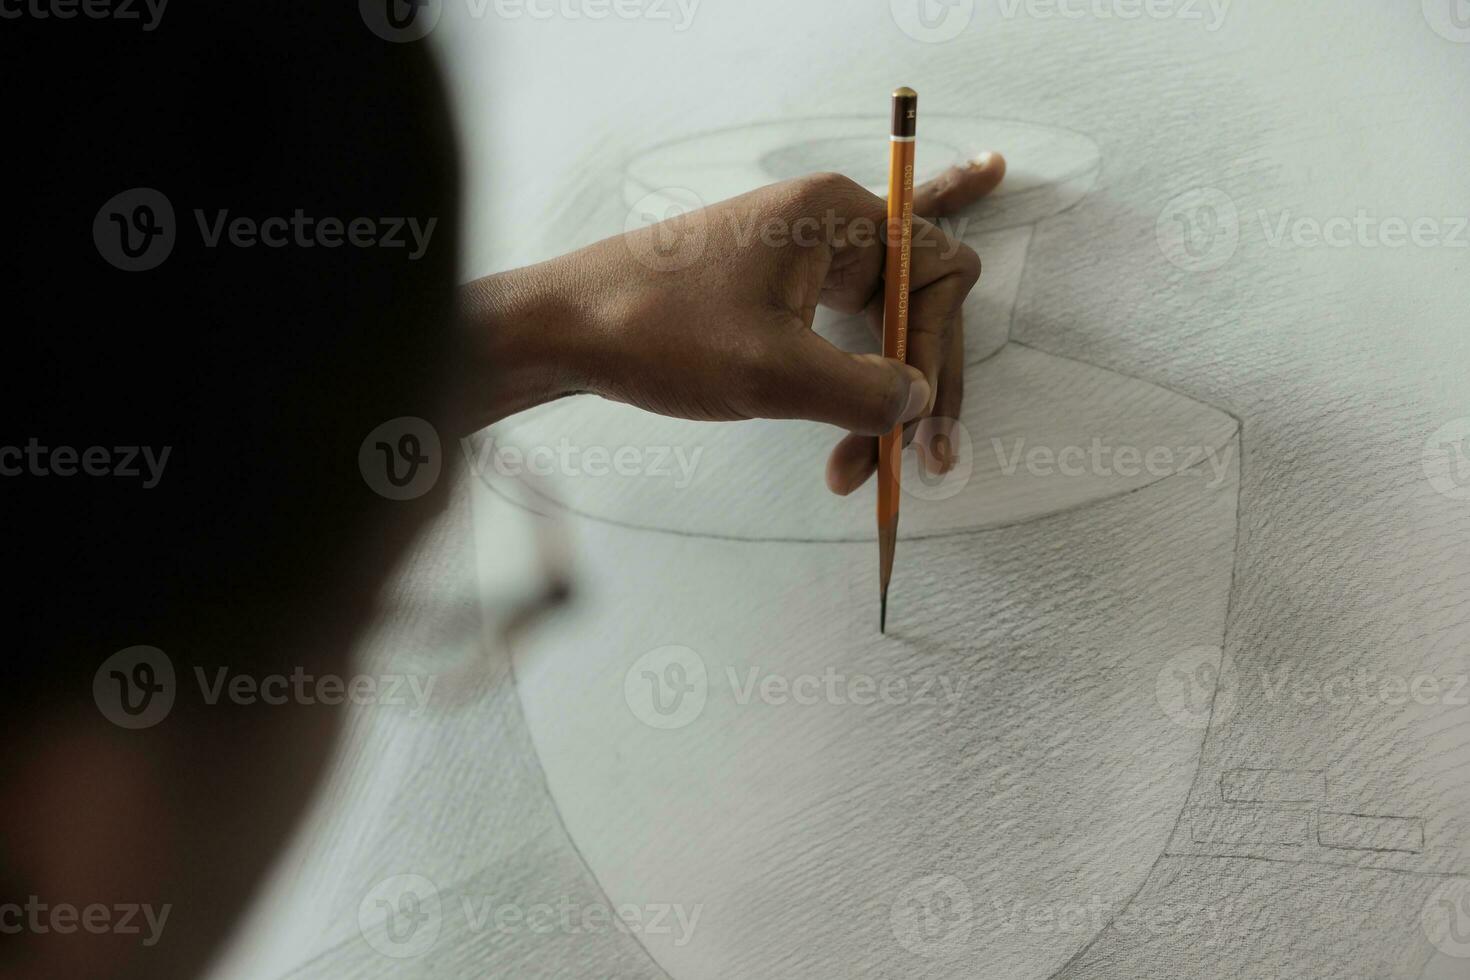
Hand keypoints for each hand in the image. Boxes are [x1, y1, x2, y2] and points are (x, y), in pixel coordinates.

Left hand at [461, 153, 1004, 493]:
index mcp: (836, 215)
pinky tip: (867, 423)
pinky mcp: (774, 289)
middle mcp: (826, 225)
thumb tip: (918, 402)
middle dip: (917, 385)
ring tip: (855, 469)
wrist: (565, 328)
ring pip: (878, 329)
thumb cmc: (659, 333)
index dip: (939, 354)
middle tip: (922, 463)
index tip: (917, 424)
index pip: (939, 274)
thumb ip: (864, 392)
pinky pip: (841, 333)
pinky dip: (852, 381)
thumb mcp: (773, 374)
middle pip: (917, 303)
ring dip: (878, 398)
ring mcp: (800, 256)